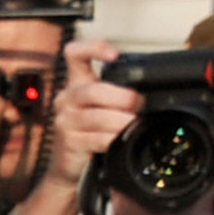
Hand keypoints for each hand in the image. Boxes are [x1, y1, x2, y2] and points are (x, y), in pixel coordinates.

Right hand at [42, 40, 138, 187]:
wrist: (69, 166)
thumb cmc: (90, 131)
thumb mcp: (100, 106)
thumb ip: (116, 93)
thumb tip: (148, 89)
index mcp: (76, 83)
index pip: (74, 54)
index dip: (94, 48)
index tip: (114, 55)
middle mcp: (66, 99)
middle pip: (94, 90)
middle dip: (123, 97)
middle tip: (138, 104)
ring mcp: (65, 121)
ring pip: (97, 117)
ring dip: (122, 121)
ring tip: (134, 123)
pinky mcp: (69, 143)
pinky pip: (97, 138)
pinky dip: (114, 139)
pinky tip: (121, 139)